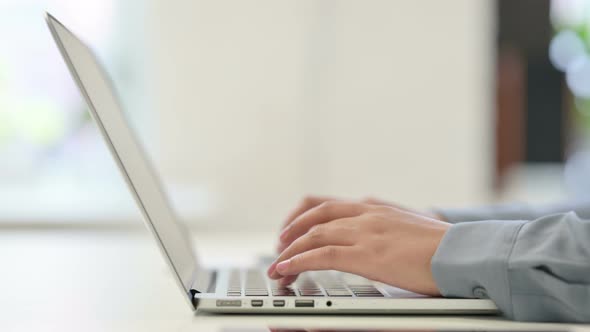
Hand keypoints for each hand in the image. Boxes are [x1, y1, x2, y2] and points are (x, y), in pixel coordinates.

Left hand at [267, 201, 450, 295]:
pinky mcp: (366, 254)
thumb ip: (385, 228)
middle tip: (279, 246)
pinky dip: (298, 261)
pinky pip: (321, 255)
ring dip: (290, 250)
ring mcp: (365, 231)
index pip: (326, 204)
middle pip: (314, 216)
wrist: (462, 251)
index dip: (302, 216)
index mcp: (374, 207)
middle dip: (291, 231)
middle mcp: (365, 213)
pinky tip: (287, 269)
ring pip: (313, 235)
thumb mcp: (407, 227)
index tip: (290, 228)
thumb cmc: (441, 246)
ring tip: (277, 264)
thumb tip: (375, 240)